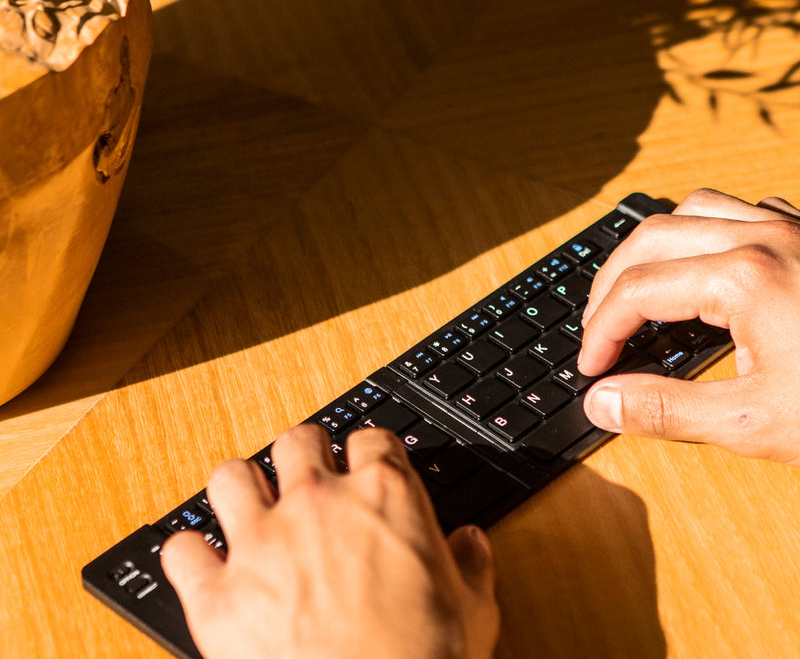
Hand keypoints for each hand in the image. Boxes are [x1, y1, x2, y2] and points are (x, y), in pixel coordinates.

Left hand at [161, 425, 498, 658]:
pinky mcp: (220, 596)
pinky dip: (189, 557)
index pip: (372, 439)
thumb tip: (470, 543)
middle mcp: (319, 503)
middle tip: (307, 479)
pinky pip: (182, 552)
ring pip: (231, 477)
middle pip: (299, 440)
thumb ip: (471, 564)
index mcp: (383, 495)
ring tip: (248, 506)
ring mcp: (263, 543)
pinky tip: (202, 565)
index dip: (369, 453)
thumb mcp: (474, 610)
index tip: (366, 468)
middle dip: (303, 455)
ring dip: (239, 488)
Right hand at [578, 188, 799, 464]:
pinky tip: (708, 266)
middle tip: (597, 325)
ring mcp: (794, 230)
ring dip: (654, 245)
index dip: (600, 331)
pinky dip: (705, 231)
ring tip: (640, 286)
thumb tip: (602, 402)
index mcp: (743, 278)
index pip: (636, 292)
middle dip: (611, 281)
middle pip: (651, 236)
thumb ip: (668, 411)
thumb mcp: (759, 425)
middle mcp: (764, 237)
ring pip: (694, 208)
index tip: (591, 365)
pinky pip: (743, 209)